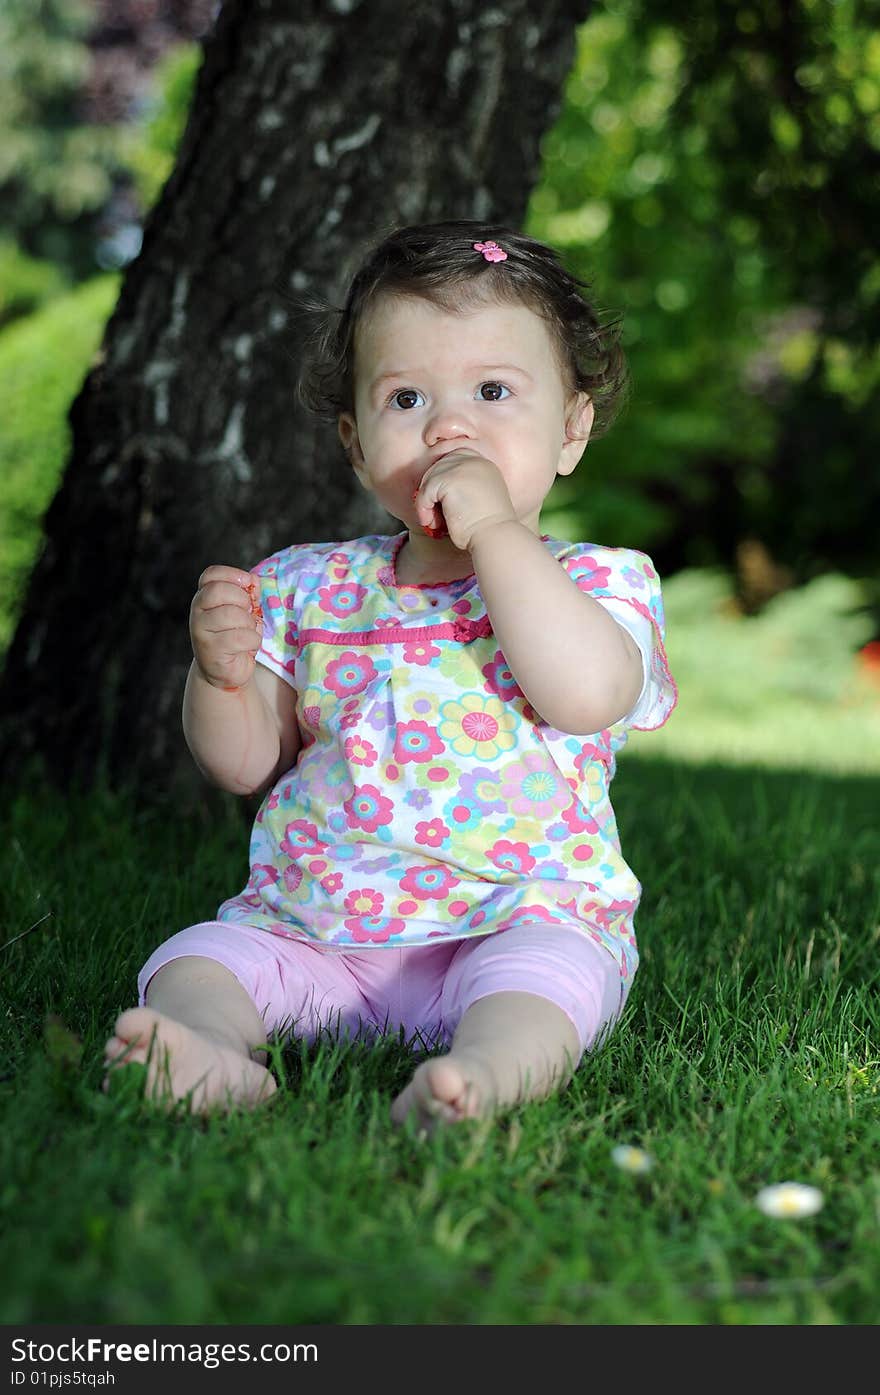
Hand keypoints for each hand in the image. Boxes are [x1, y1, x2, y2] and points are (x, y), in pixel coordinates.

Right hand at [189, 565, 263, 690]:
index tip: (248, 583)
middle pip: (219, 590)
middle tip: (248, 613)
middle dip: (242, 599)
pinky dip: (252, 641)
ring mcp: (200, 632)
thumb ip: (248, 593)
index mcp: (204, 597)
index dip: (232, 575)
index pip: (210, 575)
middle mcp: (197, 612)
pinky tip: (247, 647)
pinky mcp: (210, 651)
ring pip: (232, 614)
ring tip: (247, 633)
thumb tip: (253, 580)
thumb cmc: (236, 637)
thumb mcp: (244, 611)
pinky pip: (241, 637)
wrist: (225, 672)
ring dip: (249, 624)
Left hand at [414, 450, 516, 550]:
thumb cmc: (486, 528)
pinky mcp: (451, 479)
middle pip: (439, 466)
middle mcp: (475, 461)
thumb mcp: (478, 499)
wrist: (495, 537)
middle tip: (432, 514)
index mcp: (484, 465)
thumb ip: (463, 487)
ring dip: (426, 502)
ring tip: (433, 522)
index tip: (438, 497)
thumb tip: (436, 490)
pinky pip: (426, 490)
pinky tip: (432, 523)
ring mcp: (463, 467)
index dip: (442, 475)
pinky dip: (423, 508)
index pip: (455, 457)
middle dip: (432, 490)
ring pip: (430, 479)